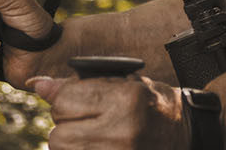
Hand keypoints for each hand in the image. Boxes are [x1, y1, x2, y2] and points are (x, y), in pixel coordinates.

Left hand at [30, 73, 188, 149]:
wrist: (186, 135)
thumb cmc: (155, 104)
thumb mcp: (126, 83)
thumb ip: (81, 84)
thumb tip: (38, 85)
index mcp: (126, 100)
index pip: (64, 101)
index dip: (66, 98)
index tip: (77, 98)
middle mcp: (120, 131)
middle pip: (59, 132)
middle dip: (67, 123)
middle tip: (88, 118)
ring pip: (62, 149)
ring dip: (70, 141)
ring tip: (93, 133)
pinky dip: (80, 149)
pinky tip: (96, 143)